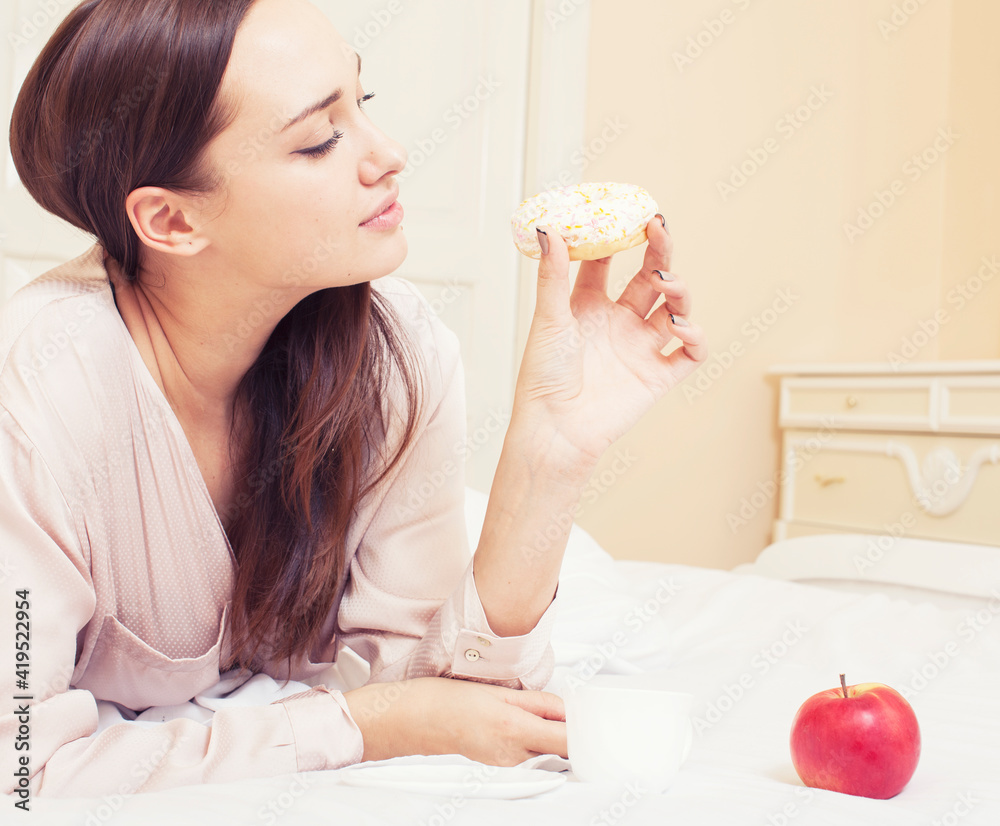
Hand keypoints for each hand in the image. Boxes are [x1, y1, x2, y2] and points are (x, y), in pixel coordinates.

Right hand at [342, 677, 566, 764]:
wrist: (413, 720)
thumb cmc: (447, 700)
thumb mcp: (499, 692)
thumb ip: (538, 703)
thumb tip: (566, 710)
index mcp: (515, 731)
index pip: (567, 741)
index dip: (584, 731)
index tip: (591, 719)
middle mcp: (513, 754)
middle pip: (558, 748)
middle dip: (566, 727)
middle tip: (566, 707)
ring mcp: (505, 762)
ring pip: (543, 750)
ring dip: (549, 731)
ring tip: (537, 708)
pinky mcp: (497, 763)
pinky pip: (527, 751)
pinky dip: (532, 736)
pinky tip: (520, 718)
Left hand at [512, 216, 706, 465]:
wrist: (555, 428)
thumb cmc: (543, 378)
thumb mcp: (548, 319)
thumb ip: (553, 275)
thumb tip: (549, 230)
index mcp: (588, 306)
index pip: (608, 263)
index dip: (618, 238)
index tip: (626, 215)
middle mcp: (617, 323)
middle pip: (649, 277)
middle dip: (659, 252)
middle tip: (660, 228)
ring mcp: (640, 348)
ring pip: (674, 308)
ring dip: (678, 290)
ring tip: (665, 283)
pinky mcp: (657, 377)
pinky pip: (689, 353)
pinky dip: (694, 337)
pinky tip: (679, 326)